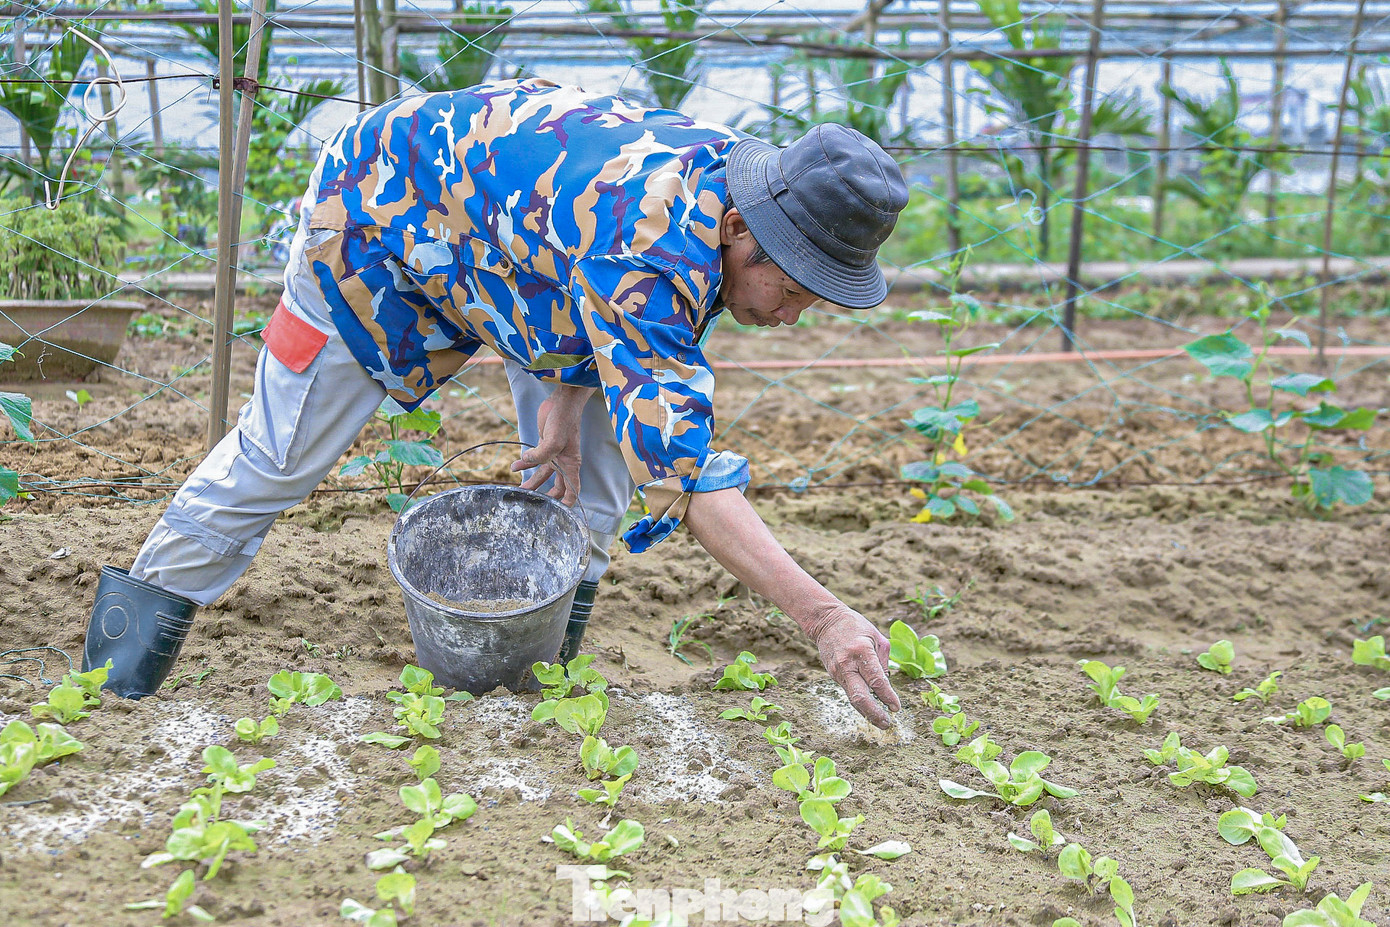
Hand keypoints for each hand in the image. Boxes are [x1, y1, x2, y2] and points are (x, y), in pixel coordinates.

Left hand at [512, 385, 593, 506]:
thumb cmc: (564, 421)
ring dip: (531, 482)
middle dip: (547, 497)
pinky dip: (524, 463)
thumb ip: (541, 455)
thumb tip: (526, 462)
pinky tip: (514, 466)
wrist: (562, 402)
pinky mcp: (544, 445)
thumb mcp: (553, 440)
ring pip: (543, 474)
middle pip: (557, 486)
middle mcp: (564, 462)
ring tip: (519, 491)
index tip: (560, 514)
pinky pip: (534, 459)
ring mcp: (554, 454)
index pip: (573, 489)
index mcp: (571, 464)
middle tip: (535, 507)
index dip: (568, 503)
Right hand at [805, 606, 900, 728]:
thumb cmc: (855, 626)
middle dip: (874, 713)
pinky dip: (860, 701)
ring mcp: (837, 671)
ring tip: (881, 721)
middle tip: (887, 724)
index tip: (896, 707)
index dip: (887, 696)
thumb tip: (886, 684)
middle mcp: (847, 664)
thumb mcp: (876, 637)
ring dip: (867, 712)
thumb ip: (884, 660)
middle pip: (860, 696)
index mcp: (861, 651)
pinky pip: (849, 691)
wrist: (825, 621)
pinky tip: (870, 708)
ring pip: (852, 698)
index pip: (876, 680)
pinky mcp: (833, 674)